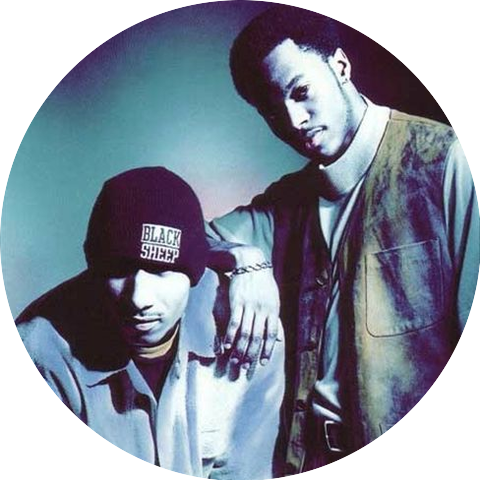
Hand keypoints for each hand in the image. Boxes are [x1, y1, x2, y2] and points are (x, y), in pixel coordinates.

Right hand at [224, 246, 280, 367]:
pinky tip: (226, 346)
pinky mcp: (236, 302)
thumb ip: (274, 319)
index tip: (263, 363)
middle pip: (258, 337)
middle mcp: (262, 309)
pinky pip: (233, 323)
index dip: (267, 350)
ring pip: (245, 333)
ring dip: (240, 349)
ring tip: (235, 361)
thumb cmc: (262, 282)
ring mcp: (249, 306)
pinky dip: (229, 336)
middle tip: (246, 368)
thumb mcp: (273, 298)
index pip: (271, 334)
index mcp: (273, 309)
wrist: (250, 262)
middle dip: (252, 355)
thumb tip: (278, 339)